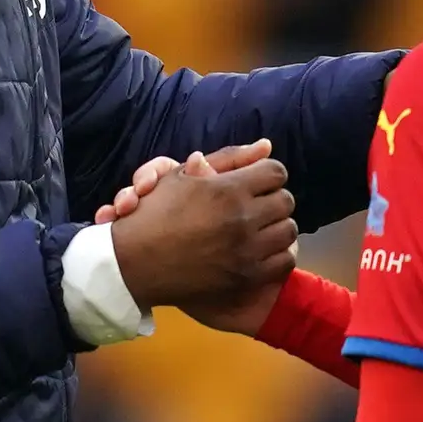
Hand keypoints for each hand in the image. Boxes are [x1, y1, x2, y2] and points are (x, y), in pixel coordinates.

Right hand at [106, 143, 294, 326]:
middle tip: (258, 205)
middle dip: (273, 199)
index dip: (267, 174)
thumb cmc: (154, 213)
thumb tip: (266, 144)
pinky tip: (261, 250)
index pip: (275, 172)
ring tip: (260, 227)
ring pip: (288, 230)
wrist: (134, 263)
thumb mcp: (183, 175)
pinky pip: (284, 260)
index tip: (257, 182)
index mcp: (227, 190)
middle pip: (285, 200)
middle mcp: (242, 219)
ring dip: (276, 225)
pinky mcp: (247, 277)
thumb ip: (228, 159)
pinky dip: (277, 253)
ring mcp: (246, 251)